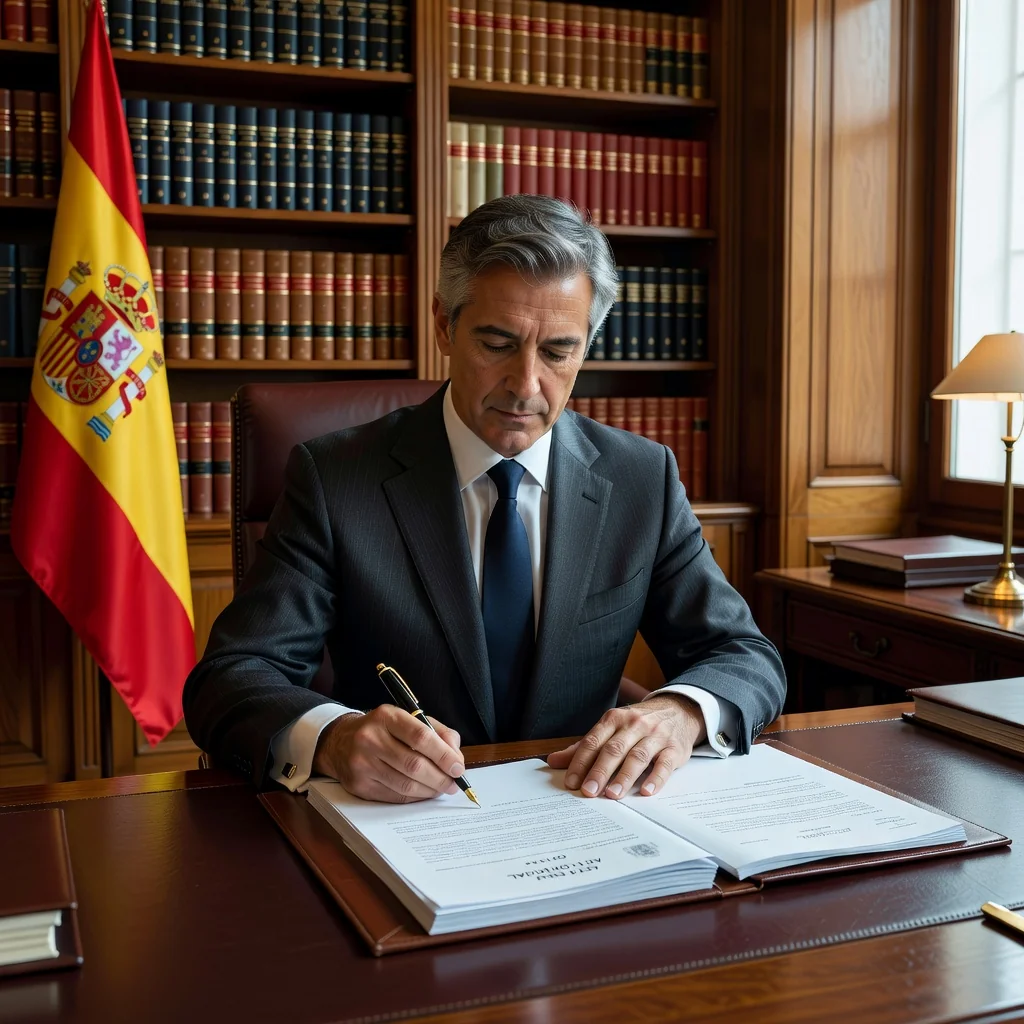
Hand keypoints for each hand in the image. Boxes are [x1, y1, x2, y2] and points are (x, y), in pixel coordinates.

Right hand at [313, 706, 465, 802]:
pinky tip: (423, 792)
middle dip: (440, 777)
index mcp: (387, 717)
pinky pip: (394, 796)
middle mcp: (370, 738)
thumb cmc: (383, 730)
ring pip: (405, 784)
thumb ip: (437, 732)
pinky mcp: (359, 785)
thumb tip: (456, 757)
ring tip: (441, 788)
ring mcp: (362, 763)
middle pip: (414, 765)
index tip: (458, 768)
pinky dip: (415, 797)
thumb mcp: (408, 719)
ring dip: (430, 790)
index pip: (420, 737)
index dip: (443, 755)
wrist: (340, 742)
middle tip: (453, 784)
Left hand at [547, 695, 704, 798]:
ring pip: (638, 756)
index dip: (581, 762)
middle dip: (599, 771)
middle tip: (588, 791)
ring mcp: (656, 736)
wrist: (678, 710)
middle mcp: (634, 725)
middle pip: (614, 749)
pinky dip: (656, 778)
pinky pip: (664, 764)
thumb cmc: (638, 724)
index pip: (594, 741)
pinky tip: (646, 791)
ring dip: (624, 776)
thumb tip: (553, 761)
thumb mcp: (611, 729)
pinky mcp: (674, 749)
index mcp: (614, 719)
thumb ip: (584, 747)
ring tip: (612, 794)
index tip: (571, 781)